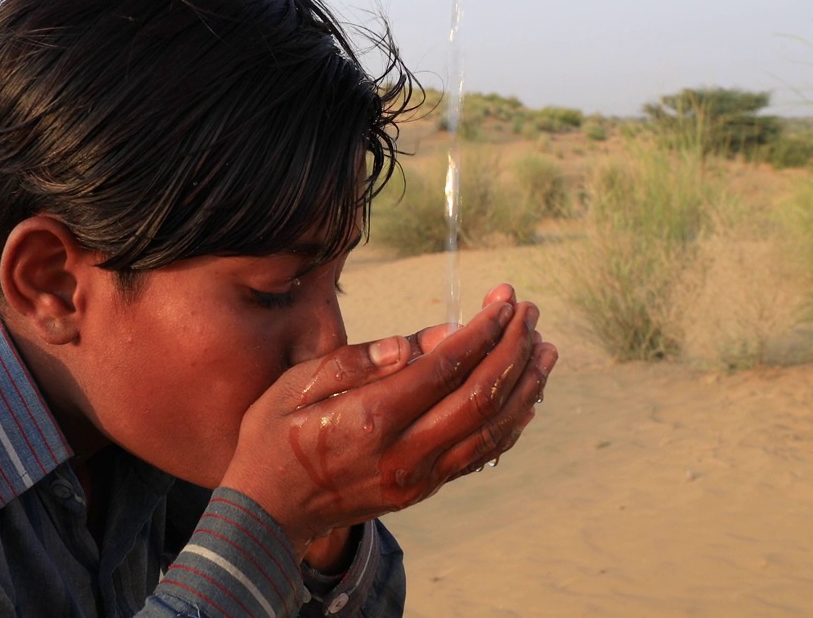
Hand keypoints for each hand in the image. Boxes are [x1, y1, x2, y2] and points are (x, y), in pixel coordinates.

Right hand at [220, 285, 555, 558]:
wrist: (267, 512)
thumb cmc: (272, 437)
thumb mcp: (294, 385)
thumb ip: (356, 361)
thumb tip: (417, 341)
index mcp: (370, 417)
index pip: (445, 367)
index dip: (483, 330)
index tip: (503, 301)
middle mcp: (404, 452)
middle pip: (481, 396)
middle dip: (513, 349)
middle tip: (530, 312)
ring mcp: (418, 478)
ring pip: (492, 430)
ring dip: (526, 386)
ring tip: (545, 348)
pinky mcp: (423, 491)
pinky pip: (481, 456)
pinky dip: (511, 425)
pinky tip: (526, 397)